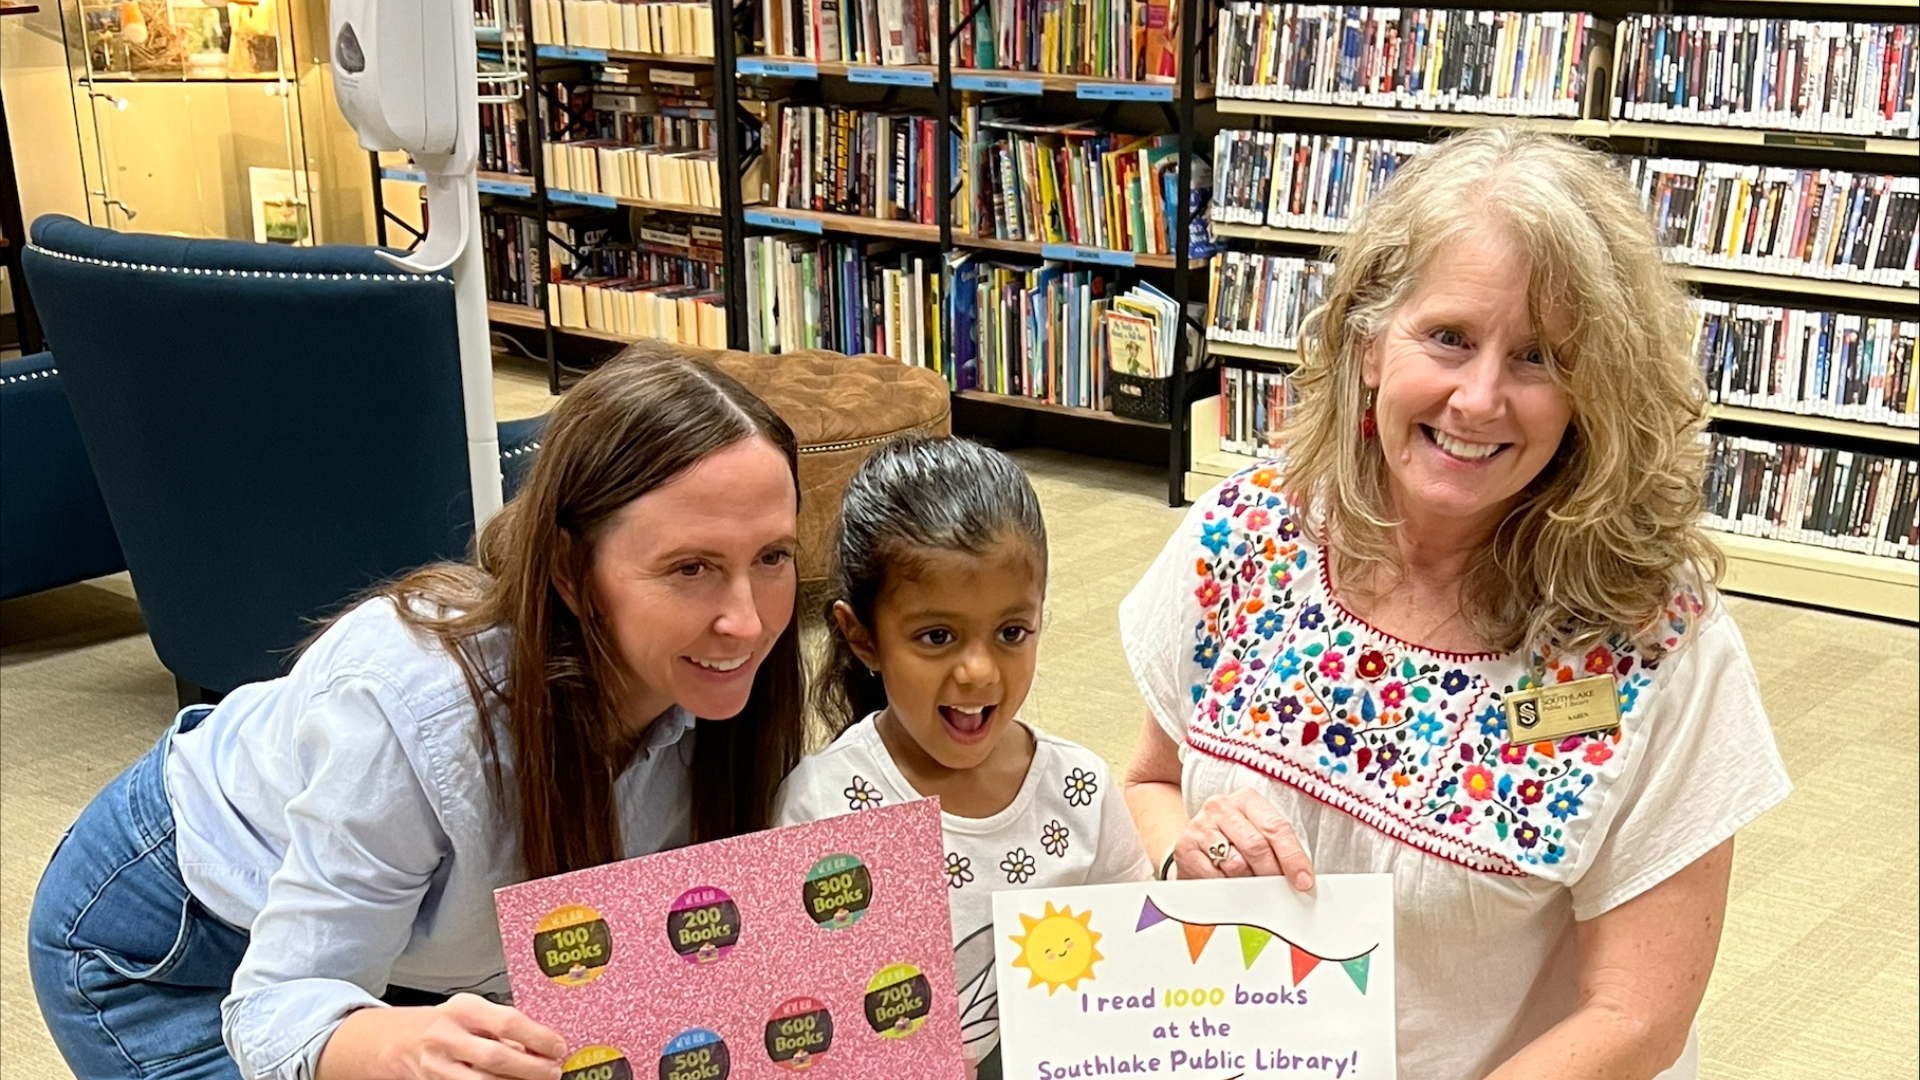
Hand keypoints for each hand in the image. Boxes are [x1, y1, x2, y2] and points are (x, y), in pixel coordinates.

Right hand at [401, 994, 567, 1079]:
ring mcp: (437, 1066)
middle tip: (553, 1072)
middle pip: (497, 1058)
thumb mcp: (471, 1012)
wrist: (398, 1040)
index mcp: (463, 1009)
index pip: (507, 1022)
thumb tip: (542, 1044)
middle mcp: (447, 1037)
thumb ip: (502, 1026)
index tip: (559, 1047)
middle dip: (532, 1069)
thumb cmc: (444, 1023)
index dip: (539, 1038)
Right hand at [1173, 788, 1313, 889]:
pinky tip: (1227, 882)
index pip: (1276, 827)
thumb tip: (1301, 879)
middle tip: (1279, 891)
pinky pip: (1214, 876)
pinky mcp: (1185, 847)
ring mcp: (1200, 825)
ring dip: (1248, 881)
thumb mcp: (1257, 835)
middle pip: (1256, 845)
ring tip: (1250, 884)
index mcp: (1246, 799)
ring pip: (1235, 863)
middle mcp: (1221, 806)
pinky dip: (1226, 886)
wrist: (1193, 845)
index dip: (1293, 857)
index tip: (1303, 881)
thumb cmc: (1233, 842)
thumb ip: (1278, 850)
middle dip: (1272, 873)